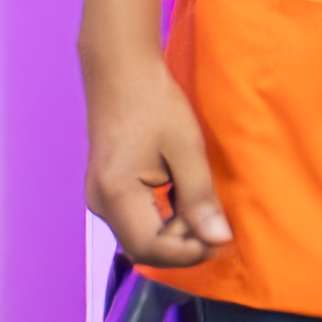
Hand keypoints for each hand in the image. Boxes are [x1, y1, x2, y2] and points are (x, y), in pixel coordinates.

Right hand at [85, 52, 230, 268]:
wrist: (120, 69)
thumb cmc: (151, 100)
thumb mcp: (186, 149)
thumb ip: (200, 198)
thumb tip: (218, 240)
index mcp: (115, 193)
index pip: (152, 248)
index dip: (189, 252)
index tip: (221, 238)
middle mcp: (99, 201)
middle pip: (144, 249)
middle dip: (183, 245)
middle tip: (215, 222)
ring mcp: (99, 196)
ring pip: (140, 237)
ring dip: (174, 233)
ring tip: (202, 206)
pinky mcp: (106, 189)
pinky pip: (136, 221)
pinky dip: (163, 220)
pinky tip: (183, 197)